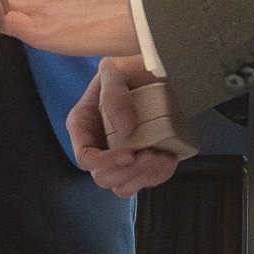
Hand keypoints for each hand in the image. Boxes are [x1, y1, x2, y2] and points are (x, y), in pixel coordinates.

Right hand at [68, 56, 191, 195]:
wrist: (154, 68)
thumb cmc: (126, 66)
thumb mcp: (114, 72)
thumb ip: (113, 96)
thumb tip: (125, 130)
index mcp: (84, 127)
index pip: (85, 158)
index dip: (104, 162)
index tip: (128, 154)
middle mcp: (99, 146)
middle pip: (103, 178)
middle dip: (128, 172)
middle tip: (151, 155)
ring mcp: (121, 156)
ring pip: (123, 186)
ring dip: (144, 177)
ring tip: (162, 158)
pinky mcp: (142, 159)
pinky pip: (145, 180)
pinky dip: (158, 174)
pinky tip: (169, 158)